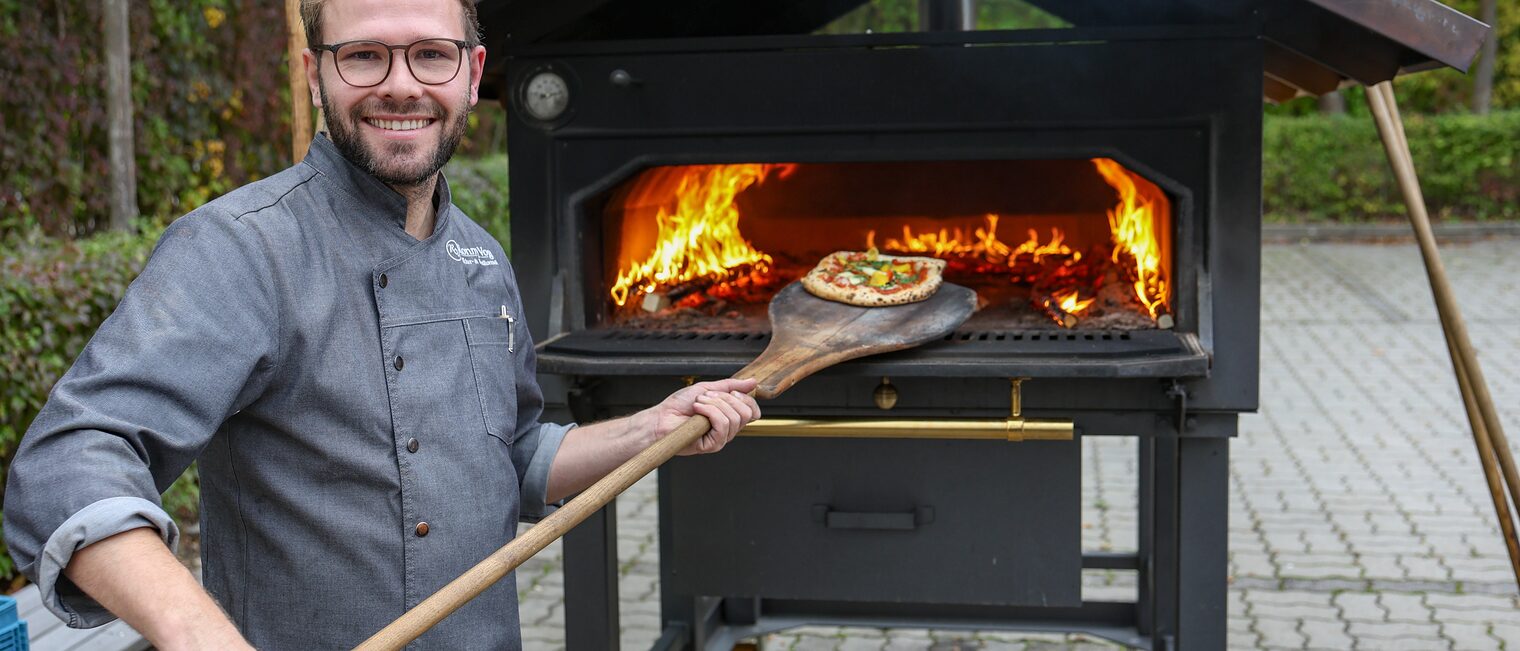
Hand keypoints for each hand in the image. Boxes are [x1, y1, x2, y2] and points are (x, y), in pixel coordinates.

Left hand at [633, 378, 761, 455]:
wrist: (661, 417)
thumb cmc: (679, 406)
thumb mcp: (707, 388)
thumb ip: (730, 385)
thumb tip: (752, 382)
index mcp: (729, 416)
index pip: (752, 410)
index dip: (746, 398)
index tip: (732, 391)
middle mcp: (728, 429)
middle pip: (745, 413)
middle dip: (726, 398)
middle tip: (707, 397)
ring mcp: (721, 438)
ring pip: (734, 418)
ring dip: (714, 404)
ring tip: (698, 404)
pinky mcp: (713, 445)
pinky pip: (722, 425)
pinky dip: (709, 412)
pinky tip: (697, 411)